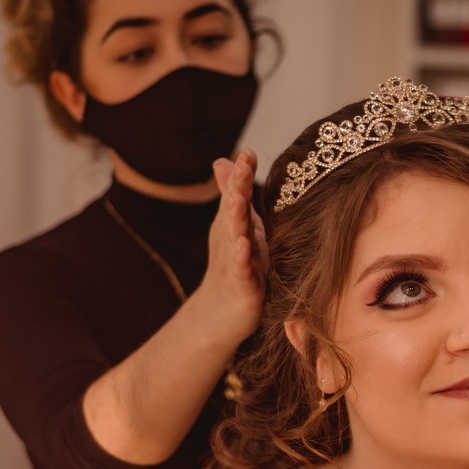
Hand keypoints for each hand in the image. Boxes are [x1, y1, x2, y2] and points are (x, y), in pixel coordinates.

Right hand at [193, 149, 265, 347]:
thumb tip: (224, 160)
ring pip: (236, 237)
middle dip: (237, 189)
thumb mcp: (235, 228)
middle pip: (234, 211)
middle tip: (242, 167)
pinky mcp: (244, 287)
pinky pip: (243, 270)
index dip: (241, 175)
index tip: (248, 153)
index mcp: (234, 225)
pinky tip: (243, 244)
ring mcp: (237, 263)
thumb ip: (233, 195)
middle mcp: (233, 240)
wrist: (220, 315)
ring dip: (237, 218)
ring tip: (238, 200)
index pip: (236, 194)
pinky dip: (241, 256)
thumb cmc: (235, 268)